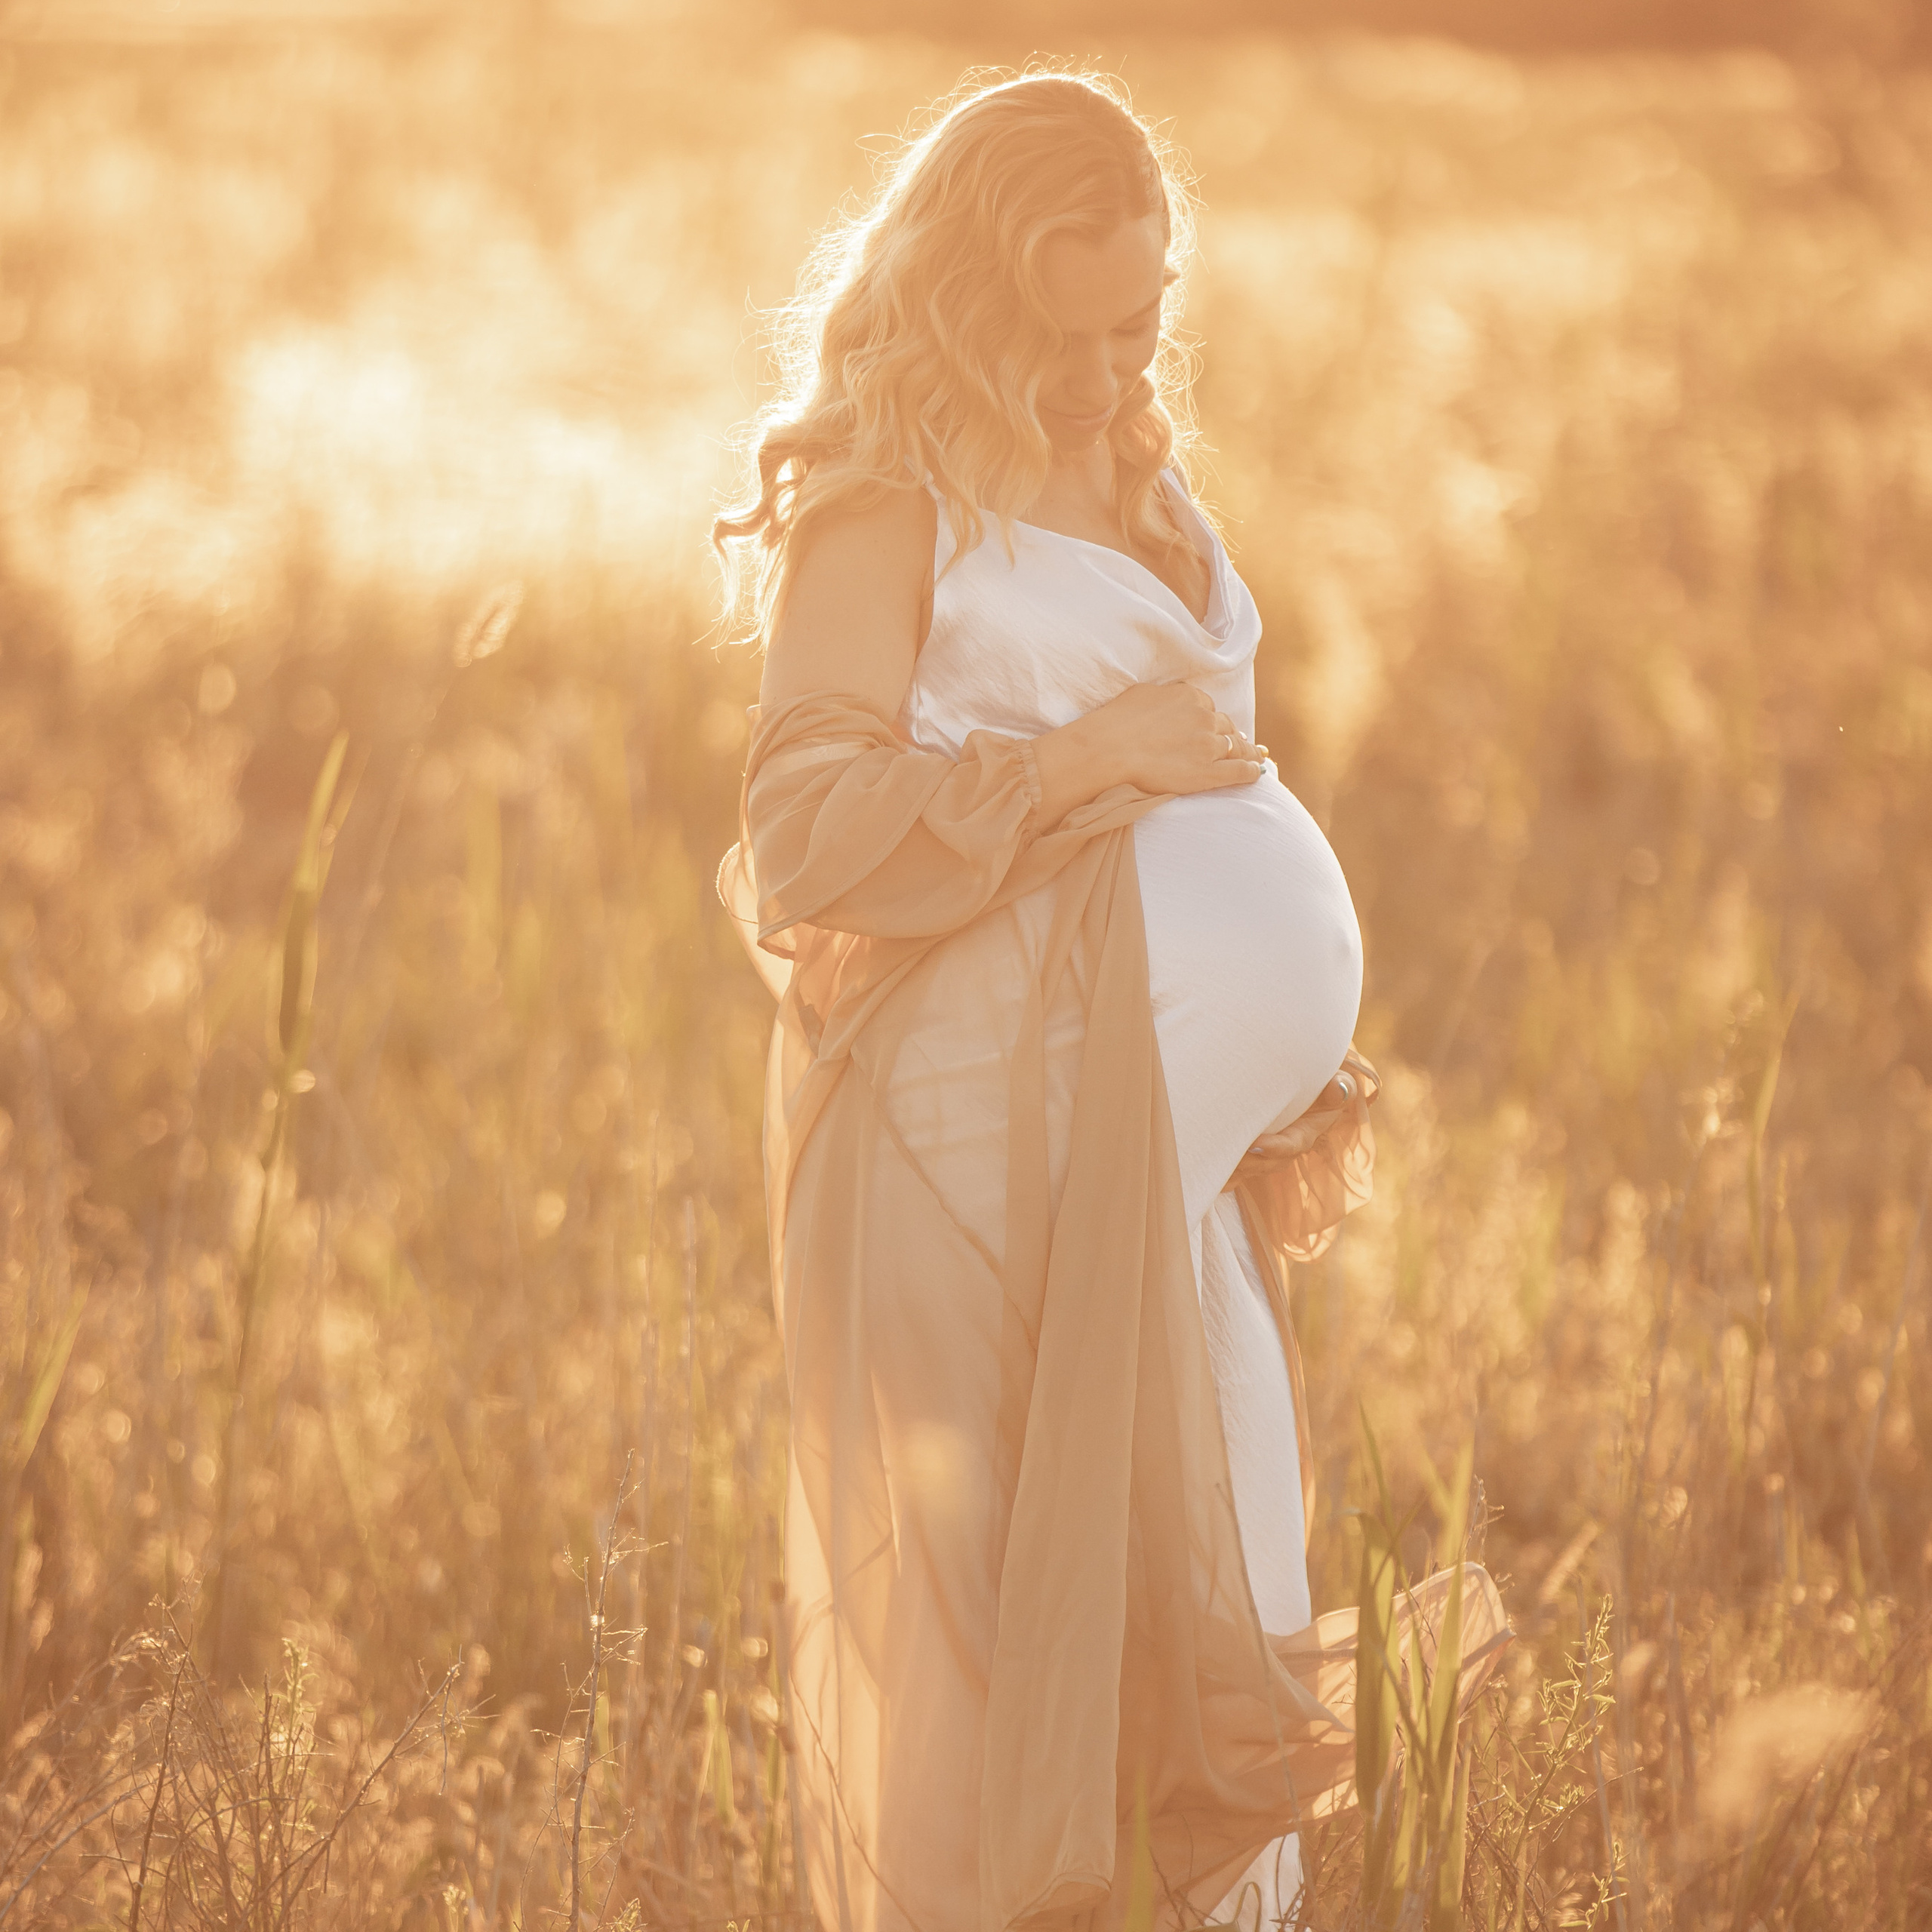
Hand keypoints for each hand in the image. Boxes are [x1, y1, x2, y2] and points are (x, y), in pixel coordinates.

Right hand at [1031, 680, 1265, 824]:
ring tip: (1258, 758)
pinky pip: (1239, 771)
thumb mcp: (1142, 694)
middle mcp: (1204, 717)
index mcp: (1189, 696)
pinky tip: (1258, 774)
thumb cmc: (1115, 722)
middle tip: (1242, 744)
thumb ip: (1164, 696)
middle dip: (1233, 736)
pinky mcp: (1208, 772)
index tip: (1217, 729)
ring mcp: (1209, 745)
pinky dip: (1251, 772)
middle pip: (1226, 727)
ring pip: (1238, 748)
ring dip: (1248, 753)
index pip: (1209, 708)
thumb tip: (1171, 698)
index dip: (1213, 721)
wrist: (1108, 749)